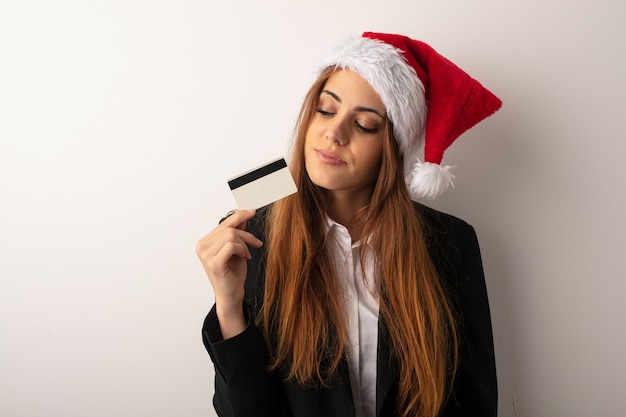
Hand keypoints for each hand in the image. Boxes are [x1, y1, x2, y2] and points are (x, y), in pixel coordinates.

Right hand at [196, 209, 262, 337]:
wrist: (231, 296)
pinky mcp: (214, 263)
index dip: (239, 215)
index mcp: (205, 242)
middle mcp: (202, 246)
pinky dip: (242, 250)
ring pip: (232, 235)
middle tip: (256, 244)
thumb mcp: (238, 249)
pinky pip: (232, 246)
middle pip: (229, 228)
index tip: (252, 212)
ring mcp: (205, 255)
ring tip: (246, 255)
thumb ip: (237, 233)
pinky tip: (244, 258)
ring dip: (245, 244)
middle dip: (246, 235)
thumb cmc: (232, 275)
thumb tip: (243, 216)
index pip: (224, 223)